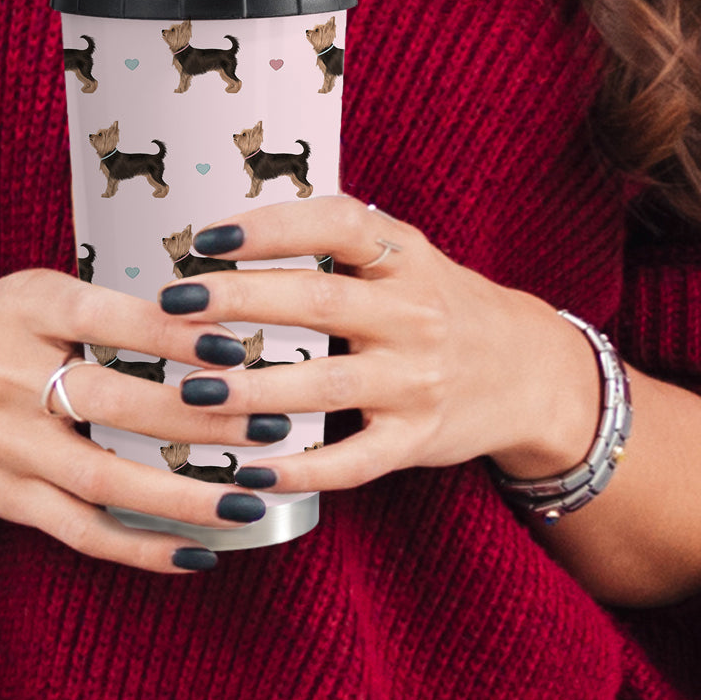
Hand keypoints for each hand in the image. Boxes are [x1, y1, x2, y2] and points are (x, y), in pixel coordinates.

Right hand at [0, 269, 276, 572]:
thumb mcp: (24, 294)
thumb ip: (98, 310)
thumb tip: (199, 324)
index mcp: (27, 310)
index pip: (113, 319)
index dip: (179, 334)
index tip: (240, 344)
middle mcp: (14, 376)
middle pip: (118, 403)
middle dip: (203, 418)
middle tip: (274, 424)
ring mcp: (5, 444)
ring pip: (105, 479)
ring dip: (184, 495)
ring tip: (250, 499)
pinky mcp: (0, 496)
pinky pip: (77, 530)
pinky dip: (137, 548)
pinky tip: (194, 553)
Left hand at [156, 196, 600, 493]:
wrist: (528, 371)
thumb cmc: (438, 303)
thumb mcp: (403, 256)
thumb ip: (337, 244)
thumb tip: (228, 236)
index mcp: (403, 256)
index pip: (335, 227)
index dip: (269, 229)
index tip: (206, 239)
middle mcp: (413, 314)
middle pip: (316, 302)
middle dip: (237, 301)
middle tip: (172, 304)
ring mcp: (417, 380)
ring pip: (326, 384)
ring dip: (252, 388)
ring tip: (189, 388)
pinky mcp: (416, 439)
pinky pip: (352, 460)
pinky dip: (299, 469)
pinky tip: (246, 472)